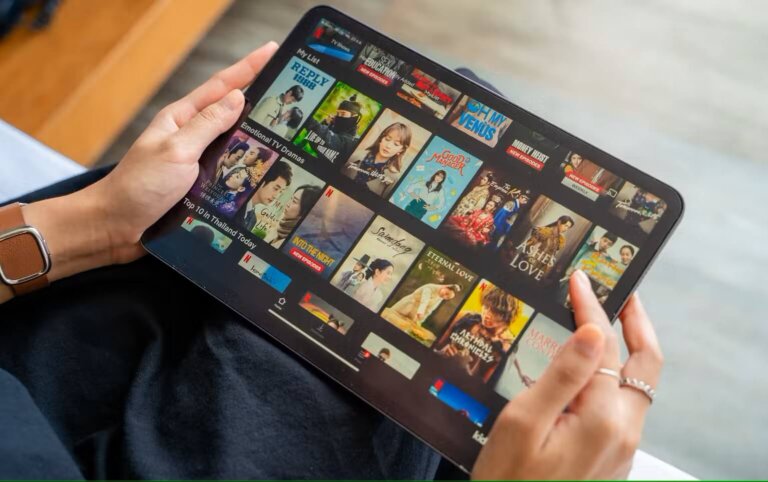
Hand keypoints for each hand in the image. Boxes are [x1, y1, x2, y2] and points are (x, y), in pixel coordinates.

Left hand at [94, 41, 278, 261]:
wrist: (115, 228)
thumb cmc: (138, 186)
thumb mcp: (176, 151)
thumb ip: (207, 125)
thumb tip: (238, 98)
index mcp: (182, 119)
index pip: (221, 87)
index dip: (248, 68)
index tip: (273, 52)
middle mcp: (191, 138)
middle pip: (232, 114)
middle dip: (260, 101)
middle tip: (291, 92)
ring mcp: (196, 162)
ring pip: (234, 145)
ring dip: (257, 139)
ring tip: (289, 131)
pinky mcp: (200, 186)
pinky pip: (230, 173)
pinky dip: (248, 170)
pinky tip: (267, 172)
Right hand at [472, 270, 662, 479]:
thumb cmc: (509, 481)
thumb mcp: (523, 422)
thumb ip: (563, 375)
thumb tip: (594, 331)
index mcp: (602, 419)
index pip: (605, 346)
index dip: (592, 308)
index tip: (579, 281)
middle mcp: (623, 432)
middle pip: (645, 364)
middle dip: (636, 322)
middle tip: (621, 292)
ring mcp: (621, 446)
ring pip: (637, 384)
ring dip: (627, 348)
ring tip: (604, 322)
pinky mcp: (612, 455)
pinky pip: (623, 405)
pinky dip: (614, 375)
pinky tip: (590, 367)